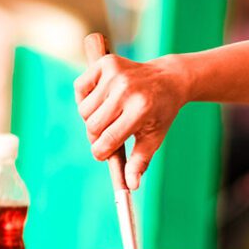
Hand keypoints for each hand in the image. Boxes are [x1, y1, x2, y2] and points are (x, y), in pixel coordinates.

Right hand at [73, 54, 189, 189]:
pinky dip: (85, 98)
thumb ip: (140, 162)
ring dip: (92, 118)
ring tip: (110, 116)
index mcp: (140, 110)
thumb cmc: (160, 113)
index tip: (102, 155)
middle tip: (109, 135)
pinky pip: (80, 89)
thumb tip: (131, 186)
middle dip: (96, 137)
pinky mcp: (106, 63)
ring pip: (84, 110)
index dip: (100, 153)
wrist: (169, 79)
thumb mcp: (154, 138)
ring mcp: (115, 74)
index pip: (108, 140)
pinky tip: (102, 100)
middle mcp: (126, 89)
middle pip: (92, 126)